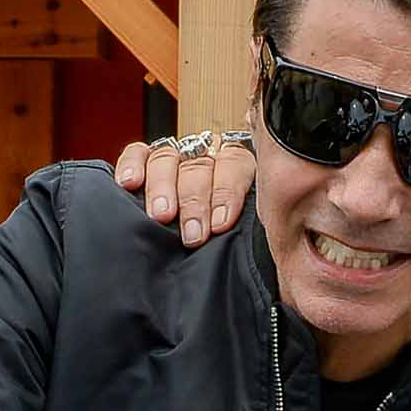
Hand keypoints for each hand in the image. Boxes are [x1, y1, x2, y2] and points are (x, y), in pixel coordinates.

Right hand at [112, 133, 255, 245]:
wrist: (190, 248)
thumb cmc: (228, 241)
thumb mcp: (251, 235)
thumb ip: (258, 235)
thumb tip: (281, 257)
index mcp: (238, 167)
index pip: (235, 166)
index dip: (227, 194)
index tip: (220, 223)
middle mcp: (206, 157)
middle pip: (199, 167)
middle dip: (195, 201)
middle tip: (192, 233)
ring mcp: (176, 157)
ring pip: (168, 159)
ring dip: (164, 188)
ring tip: (161, 215)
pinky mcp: (146, 160)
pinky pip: (138, 154)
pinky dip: (133, 165)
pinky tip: (129, 183)